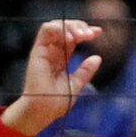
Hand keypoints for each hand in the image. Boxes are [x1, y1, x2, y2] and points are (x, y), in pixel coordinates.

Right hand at [7, 18, 102, 136]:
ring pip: (56, 25)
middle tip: (90, 35)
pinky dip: (59, 28)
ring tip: (81, 36)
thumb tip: (98, 58)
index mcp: (61, 58)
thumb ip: (85, 71)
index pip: (73, 38)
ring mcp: (44, 50)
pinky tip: (71, 38)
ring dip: (70, 26)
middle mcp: (52, 52)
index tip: (98, 32)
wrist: (43, 110)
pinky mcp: (37, 51)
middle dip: (80, 26)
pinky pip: (45, 30)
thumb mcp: (76, 85)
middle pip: (65, 28)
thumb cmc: (56, 102)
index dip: (85, 31)